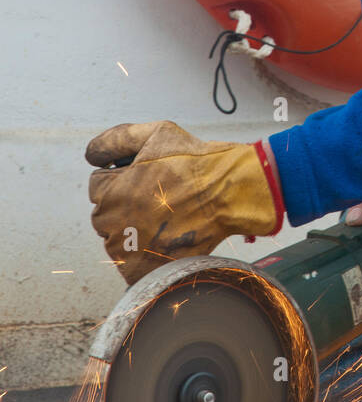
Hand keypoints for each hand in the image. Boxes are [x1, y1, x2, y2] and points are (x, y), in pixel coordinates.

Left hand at [85, 121, 281, 283]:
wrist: (228, 192)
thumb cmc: (194, 163)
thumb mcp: (155, 134)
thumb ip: (115, 140)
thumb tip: (92, 156)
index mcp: (112, 191)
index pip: (97, 184)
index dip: (121, 176)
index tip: (145, 177)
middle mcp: (115, 222)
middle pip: (104, 214)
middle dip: (123, 204)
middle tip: (156, 197)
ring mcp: (130, 248)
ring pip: (115, 239)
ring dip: (131, 229)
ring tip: (163, 217)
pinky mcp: (146, 268)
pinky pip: (128, 266)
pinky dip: (140, 256)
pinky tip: (161, 239)